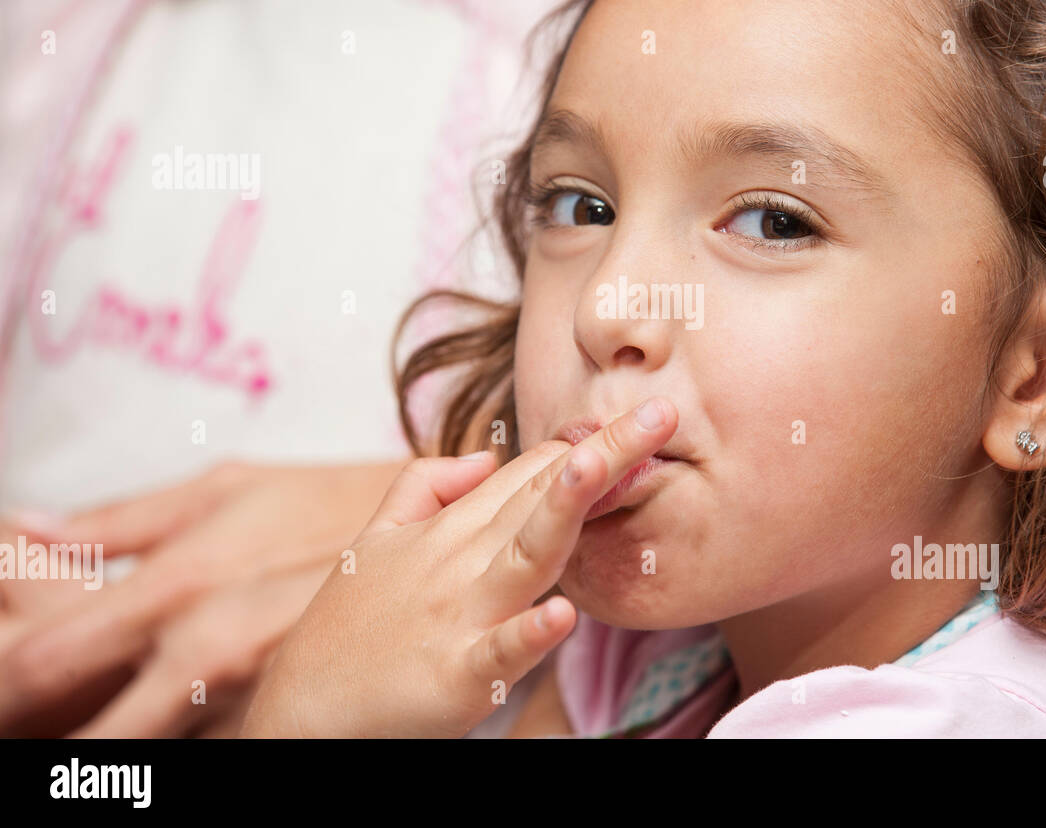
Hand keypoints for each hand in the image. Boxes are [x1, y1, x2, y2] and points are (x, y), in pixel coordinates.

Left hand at [0, 460, 403, 736]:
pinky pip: (211, 747)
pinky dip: (181, 735)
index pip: (40, 664)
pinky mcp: (283, 714)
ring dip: (120, 730)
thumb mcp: (224, 489)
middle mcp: (206, 654)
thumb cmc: (326, 502)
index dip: (2, 687)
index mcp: (177, 587)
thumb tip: (27, 527)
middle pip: (87, 740)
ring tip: (125, 699)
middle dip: (55, 730)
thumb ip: (120, 520)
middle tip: (46, 712)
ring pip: (150, 749)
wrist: (437, 534)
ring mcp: (249, 695)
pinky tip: (181, 709)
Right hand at [241, 397, 677, 737]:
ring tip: (602, 466)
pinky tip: (562, 613)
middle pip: (541, 496)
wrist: (303, 713)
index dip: (586, 442)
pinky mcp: (457, 676)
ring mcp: (461, 616)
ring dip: (563, 510)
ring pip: (526, 554)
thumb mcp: (374, 541)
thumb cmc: (348, 627)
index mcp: (450, 530)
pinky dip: (528, 634)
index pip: (529, 473)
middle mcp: (461, 562)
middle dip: (604, 452)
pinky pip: (500, 652)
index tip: (640, 414)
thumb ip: (425, 488)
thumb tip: (482, 457)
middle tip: (662, 412)